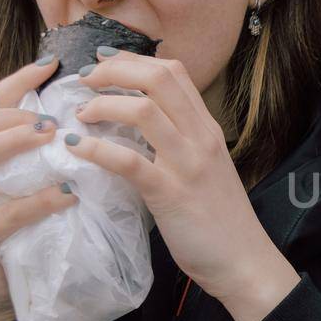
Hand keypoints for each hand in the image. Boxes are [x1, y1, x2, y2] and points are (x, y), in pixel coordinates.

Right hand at [0, 56, 78, 320]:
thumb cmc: (13, 237)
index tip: (50, 64)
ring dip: (14, 142)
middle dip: (11, 112)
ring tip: (54, 137)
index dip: (12, 82)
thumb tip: (74, 114)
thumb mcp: (20, 189)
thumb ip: (33, 157)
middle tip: (54, 114)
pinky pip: (1, 216)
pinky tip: (68, 194)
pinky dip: (38, 201)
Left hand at [66, 49, 297, 320]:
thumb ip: (181, 142)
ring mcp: (186, 164)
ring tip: (81, 115)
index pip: (174, 72)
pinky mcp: (169, 194)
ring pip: (143, 111)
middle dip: (114, 70)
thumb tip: (141, 126)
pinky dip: (97, 149)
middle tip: (85, 81)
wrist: (244, 261)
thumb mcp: (206, 167)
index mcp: (207, 129)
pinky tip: (77, 148)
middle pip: (158, 79)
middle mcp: (200, 138)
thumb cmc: (221, 219)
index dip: (134, 60)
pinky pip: (129, 161)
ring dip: (103, 105)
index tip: (104, 64)